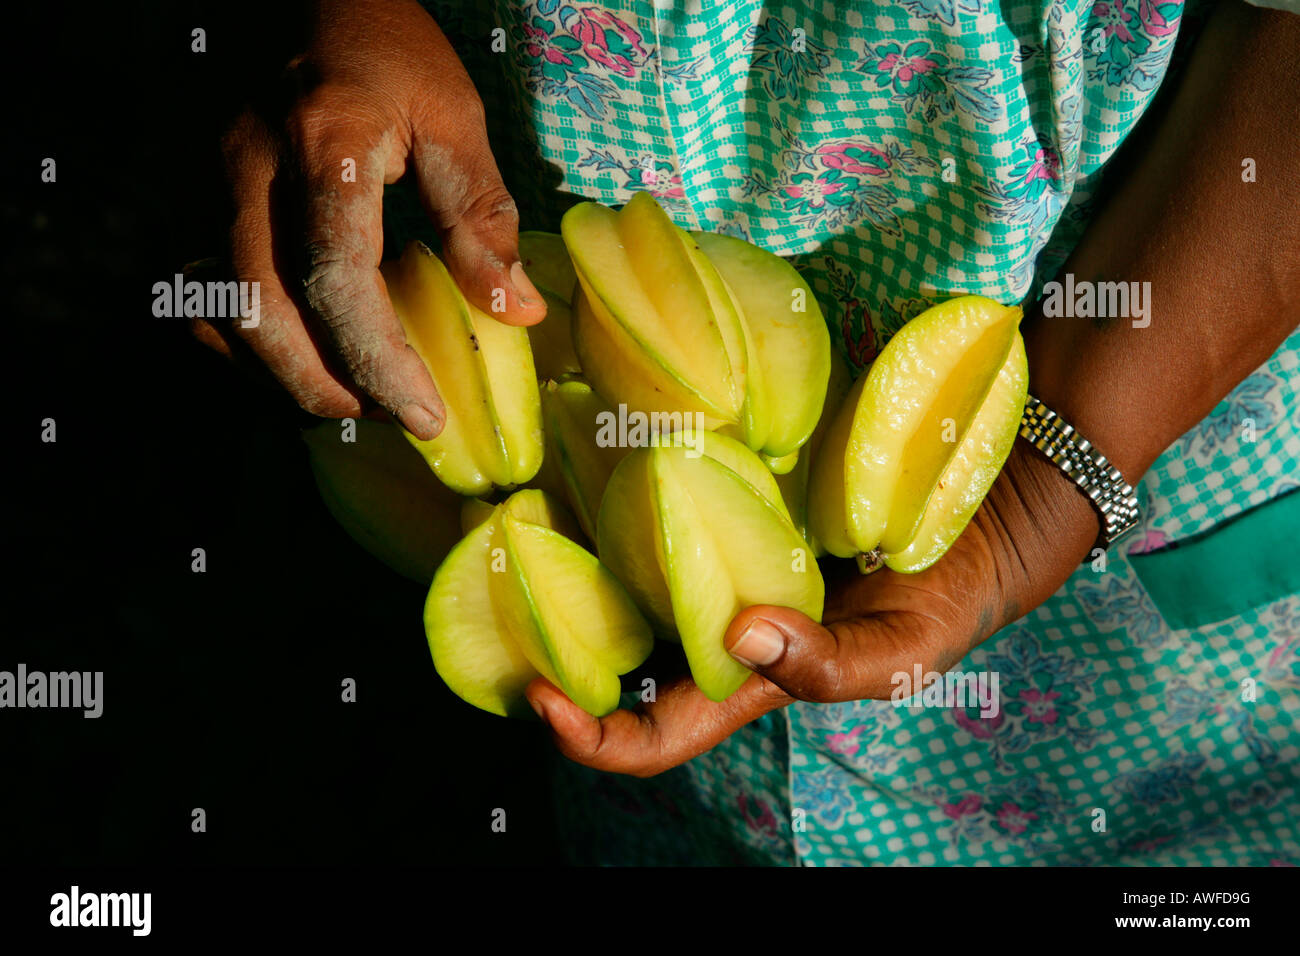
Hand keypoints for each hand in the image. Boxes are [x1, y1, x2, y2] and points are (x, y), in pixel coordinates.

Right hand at [192, 0, 544, 437]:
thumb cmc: (386, 47)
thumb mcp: (452, 114)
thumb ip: (478, 213)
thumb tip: (514, 311)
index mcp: (322, 143)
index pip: (338, 280)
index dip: (381, 361)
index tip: (426, 414)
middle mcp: (247, 168)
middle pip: (262, 313)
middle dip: (326, 385)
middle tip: (392, 416)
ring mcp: (203, 183)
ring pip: (221, 313)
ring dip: (283, 375)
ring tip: (353, 396)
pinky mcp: (189, 197)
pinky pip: (200, 294)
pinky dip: (246, 344)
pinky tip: (299, 355)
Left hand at [526, 439, 1100, 776]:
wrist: (980, 513)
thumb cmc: (943, 600)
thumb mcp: (902, 653)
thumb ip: (827, 664)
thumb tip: (740, 635)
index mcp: (745, 679)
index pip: (655, 731)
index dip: (593, 737)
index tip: (542, 701)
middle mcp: (714, 618)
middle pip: (614, 647)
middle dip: (549, 630)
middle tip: (500, 573)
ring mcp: (716, 554)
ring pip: (625, 565)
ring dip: (572, 546)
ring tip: (523, 506)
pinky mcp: (729, 495)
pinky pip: (663, 495)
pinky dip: (626, 477)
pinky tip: (596, 441)